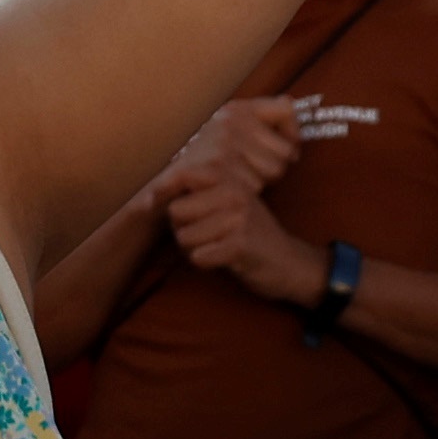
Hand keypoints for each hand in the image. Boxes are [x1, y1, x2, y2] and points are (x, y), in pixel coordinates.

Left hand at [158, 166, 325, 306]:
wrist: (290, 262)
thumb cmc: (249, 234)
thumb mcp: (229, 204)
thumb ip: (199, 194)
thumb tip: (150, 195)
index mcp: (229, 179)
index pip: (183, 175)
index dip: (161, 190)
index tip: (147, 204)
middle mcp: (233, 192)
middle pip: (176, 212)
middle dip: (183, 230)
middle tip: (205, 236)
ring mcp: (238, 217)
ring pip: (185, 237)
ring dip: (194, 250)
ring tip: (217, 247)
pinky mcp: (240, 243)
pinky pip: (200, 256)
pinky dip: (206, 263)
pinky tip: (224, 260)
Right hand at [171, 93, 303, 192]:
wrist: (162, 183)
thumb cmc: (205, 162)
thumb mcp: (229, 134)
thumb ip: (262, 119)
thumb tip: (292, 111)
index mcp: (236, 109)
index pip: (286, 109)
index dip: (293, 131)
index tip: (288, 146)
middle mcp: (230, 120)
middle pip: (286, 152)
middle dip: (275, 167)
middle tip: (252, 172)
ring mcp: (223, 143)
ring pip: (272, 172)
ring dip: (259, 182)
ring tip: (236, 181)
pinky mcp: (216, 167)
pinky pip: (254, 187)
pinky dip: (245, 195)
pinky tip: (229, 191)